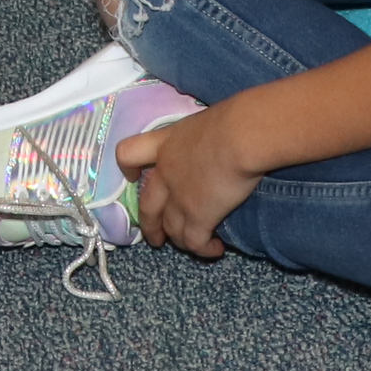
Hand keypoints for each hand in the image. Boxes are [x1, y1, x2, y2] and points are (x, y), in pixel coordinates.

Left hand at [116, 97, 253, 256]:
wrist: (241, 136)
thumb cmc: (231, 120)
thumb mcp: (203, 123)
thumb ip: (200, 140)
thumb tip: (216, 146)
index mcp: (165, 144)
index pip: (129, 154)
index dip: (128, 168)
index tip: (133, 176)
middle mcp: (166, 173)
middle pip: (147, 207)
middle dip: (150, 226)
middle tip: (156, 238)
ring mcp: (179, 199)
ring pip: (170, 229)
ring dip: (180, 241)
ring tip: (193, 245)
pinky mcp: (199, 218)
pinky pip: (194, 242)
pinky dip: (203, 250)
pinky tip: (216, 249)